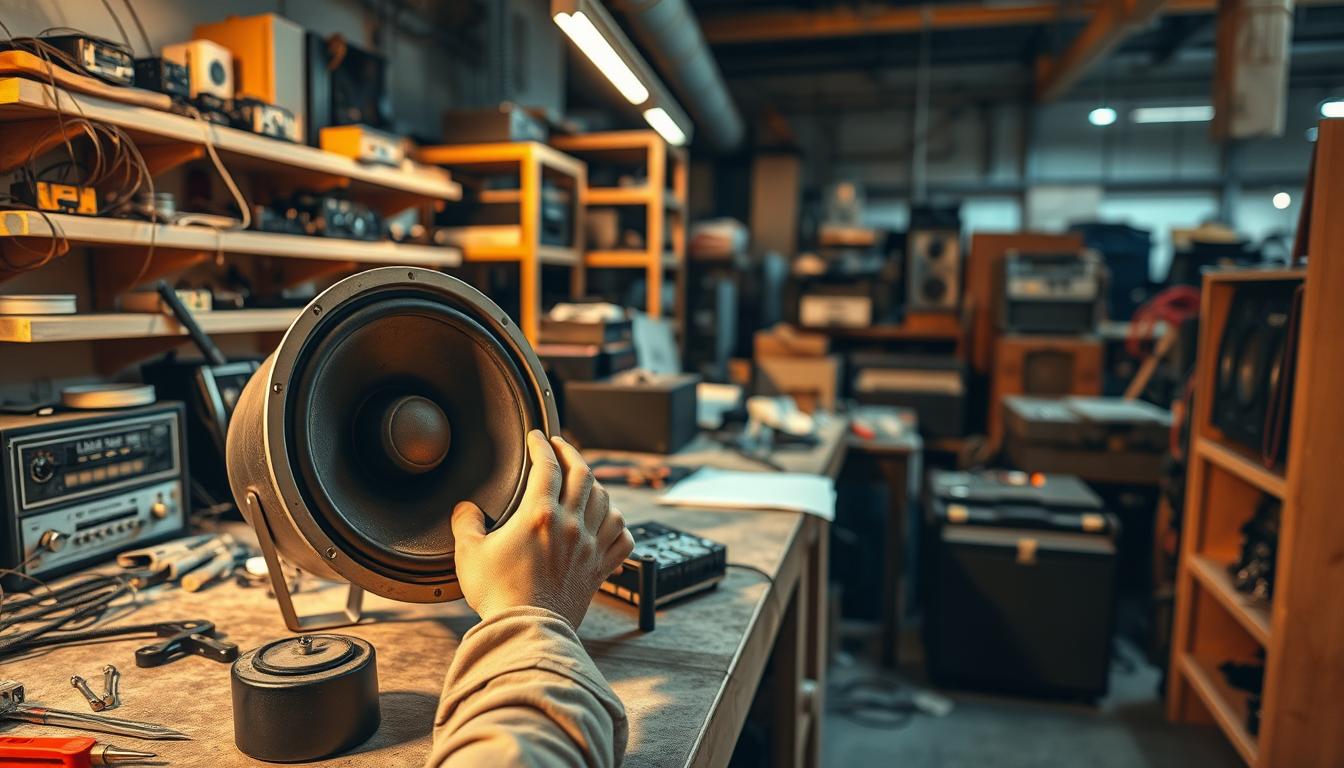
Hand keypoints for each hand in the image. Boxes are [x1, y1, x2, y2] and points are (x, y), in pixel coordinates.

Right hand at [452, 430, 633, 628]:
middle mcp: (571, 525)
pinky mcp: (600, 569)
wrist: (527, 630)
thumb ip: (466, 524)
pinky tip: (608, 523)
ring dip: (596, 487)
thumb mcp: (469, 554)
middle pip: (584, 474)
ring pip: (607, 502)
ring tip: (585, 482)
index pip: (548, 466)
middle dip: (572, 453)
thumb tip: (466, 509)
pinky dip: (618, 526)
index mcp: (540, 516)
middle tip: (562, 447)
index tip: (537, 438)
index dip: (542, 445)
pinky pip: (622, 539)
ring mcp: (589, 547)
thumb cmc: (499, 595)